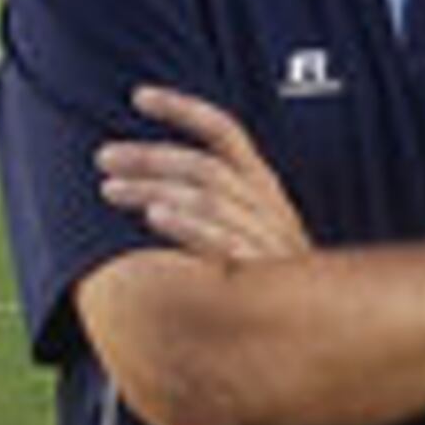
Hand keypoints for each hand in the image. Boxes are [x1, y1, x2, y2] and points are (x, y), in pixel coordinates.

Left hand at [97, 85, 311, 263]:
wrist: (320, 328)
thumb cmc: (272, 276)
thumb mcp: (254, 227)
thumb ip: (217, 201)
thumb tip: (155, 187)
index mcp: (263, 185)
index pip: (224, 131)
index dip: (182, 108)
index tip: (138, 95)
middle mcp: (266, 202)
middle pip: (202, 165)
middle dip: (150, 157)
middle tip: (103, 157)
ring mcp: (266, 235)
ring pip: (205, 197)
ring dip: (153, 189)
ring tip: (110, 189)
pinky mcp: (261, 270)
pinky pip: (223, 239)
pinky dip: (189, 225)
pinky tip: (154, 216)